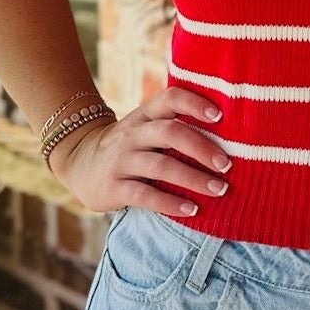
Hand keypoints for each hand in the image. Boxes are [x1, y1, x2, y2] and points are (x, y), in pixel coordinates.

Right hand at [46, 85, 231, 218]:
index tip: (220, 116)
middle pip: (169, 132)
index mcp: (145, 115)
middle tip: (227, 164)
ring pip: (160, 166)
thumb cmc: (130, 146)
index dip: (195, 103)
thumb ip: (175, 126)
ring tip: (219, 189)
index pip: (170, 98)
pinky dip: (170, 204)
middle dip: (202, 148)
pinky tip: (192, 210)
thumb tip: (230, 135)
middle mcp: (133, 134)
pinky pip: (144, 195)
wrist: (79, 163)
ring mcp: (121, 160)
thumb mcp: (146, 128)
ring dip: (193, 179)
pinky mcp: (113, 187)